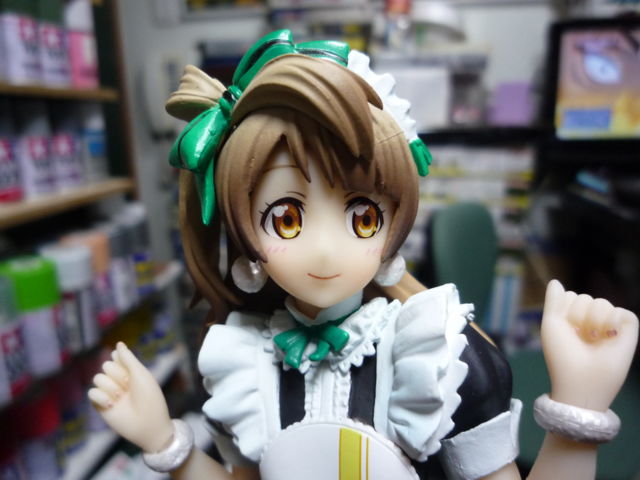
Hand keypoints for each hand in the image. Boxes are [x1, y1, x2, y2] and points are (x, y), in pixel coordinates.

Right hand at [88, 342, 174, 452]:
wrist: (147, 424)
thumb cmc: (149, 397)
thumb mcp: (140, 374)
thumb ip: (127, 358)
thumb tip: (118, 344)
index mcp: (130, 372)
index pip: (116, 357)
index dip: (121, 362)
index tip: (131, 372)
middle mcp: (118, 381)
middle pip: (105, 366)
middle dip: (118, 375)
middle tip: (129, 386)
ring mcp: (109, 393)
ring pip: (97, 378)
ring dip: (110, 386)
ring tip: (121, 397)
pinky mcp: (101, 406)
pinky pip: (91, 393)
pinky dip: (101, 397)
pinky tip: (112, 404)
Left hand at [541, 280, 637, 411]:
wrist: (581, 380)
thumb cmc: (562, 355)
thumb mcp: (552, 324)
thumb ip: (553, 301)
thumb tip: (556, 281)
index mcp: (573, 319)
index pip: (571, 296)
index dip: (565, 310)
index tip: (564, 329)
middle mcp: (592, 320)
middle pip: (586, 297)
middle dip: (578, 315)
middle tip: (580, 337)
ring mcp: (610, 325)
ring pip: (603, 302)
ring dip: (594, 320)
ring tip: (594, 339)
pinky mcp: (628, 331)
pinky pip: (623, 312)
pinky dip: (614, 322)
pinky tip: (609, 336)